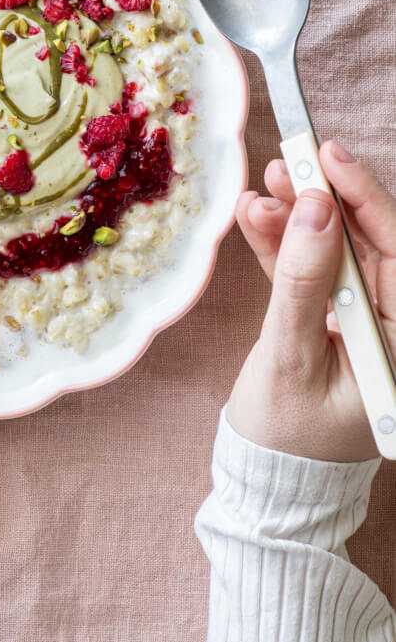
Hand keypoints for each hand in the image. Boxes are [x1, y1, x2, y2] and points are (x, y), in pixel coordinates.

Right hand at [227, 140, 395, 462]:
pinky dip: (283, 246)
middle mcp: (392, 328)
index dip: (367, 201)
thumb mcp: (291, 357)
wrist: (267, 483)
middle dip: (325, 203)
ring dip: (297, 219)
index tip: (331, 158)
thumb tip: (314, 210)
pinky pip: (310, 274)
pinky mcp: (329, 322)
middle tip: (288, 162)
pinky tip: (258, 216)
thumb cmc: (287, 437)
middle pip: (367, 247)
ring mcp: (361, 323)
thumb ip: (303, 282)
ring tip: (263, 187)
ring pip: (334, 254)